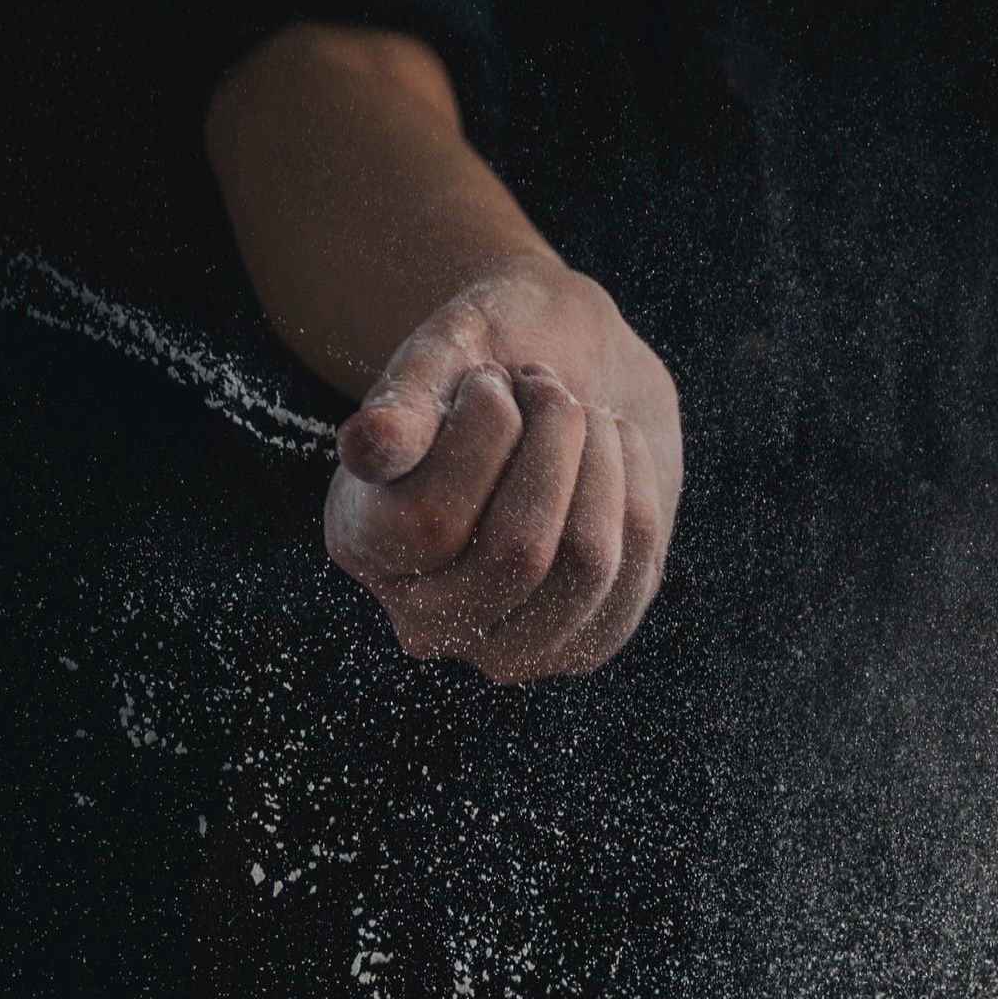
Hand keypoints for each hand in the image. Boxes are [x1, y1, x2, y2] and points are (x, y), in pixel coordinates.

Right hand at [325, 256, 682, 679]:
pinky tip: (613, 452)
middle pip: (518, 554)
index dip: (484, 434)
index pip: (430, 521)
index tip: (494, 379)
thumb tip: (370, 448)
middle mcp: (422, 616)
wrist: (574, 375)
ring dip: (601, 463)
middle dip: (555, 443)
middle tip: (549, 387)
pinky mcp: (580, 646)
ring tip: (584, 416)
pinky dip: (635, 489)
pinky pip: (634, 570)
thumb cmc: (495, 355)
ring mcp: (504, 646)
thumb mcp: (447, 352)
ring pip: (586, 564)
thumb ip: (407, 398)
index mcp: (362, 542)